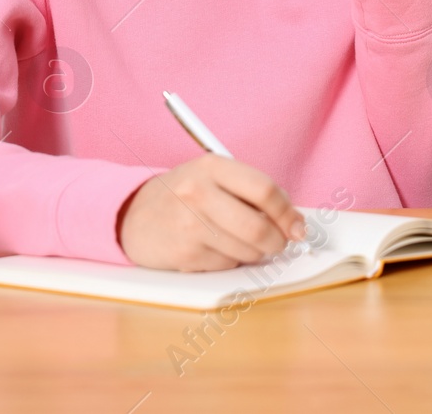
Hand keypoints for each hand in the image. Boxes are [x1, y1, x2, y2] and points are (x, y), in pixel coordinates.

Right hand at [117, 155, 307, 271]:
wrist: (133, 216)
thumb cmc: (182, 196)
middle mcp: (198, 192)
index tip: (298, 226)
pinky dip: (229, 261)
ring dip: (253, 253)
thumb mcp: (212, 178)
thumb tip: (293, 221)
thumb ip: (249, 192)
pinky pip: (227, 265)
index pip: (264, 190)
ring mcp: (189, 224)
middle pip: (259, 227)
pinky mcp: (184, 253)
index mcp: (211, 166)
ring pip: (247, 250)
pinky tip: (213, 248)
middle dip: (277, 241)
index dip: (288, 212)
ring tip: (236, 241)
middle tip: (278, 243)